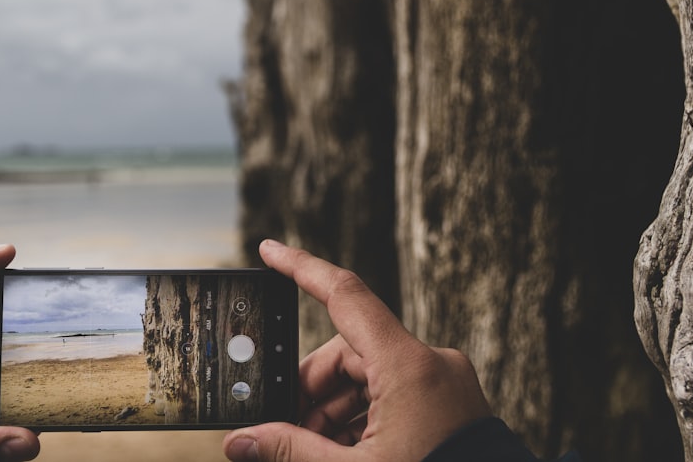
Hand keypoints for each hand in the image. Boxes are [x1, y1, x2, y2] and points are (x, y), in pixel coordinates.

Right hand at [224, 239, 491, 461]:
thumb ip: (290, 450)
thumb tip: (241, 441)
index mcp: (409, 367)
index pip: (344, 294)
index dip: (302, 268)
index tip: (270, 251)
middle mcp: (432, 364)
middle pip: (349, 350)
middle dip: (310, 389)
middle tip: (283, 429)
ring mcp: (445, 385)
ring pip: (368, 375)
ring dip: (333, 410)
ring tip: (312, 451)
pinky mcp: (451, 406)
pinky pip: (394, 395)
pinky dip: (362, 419)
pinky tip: (343, 452)